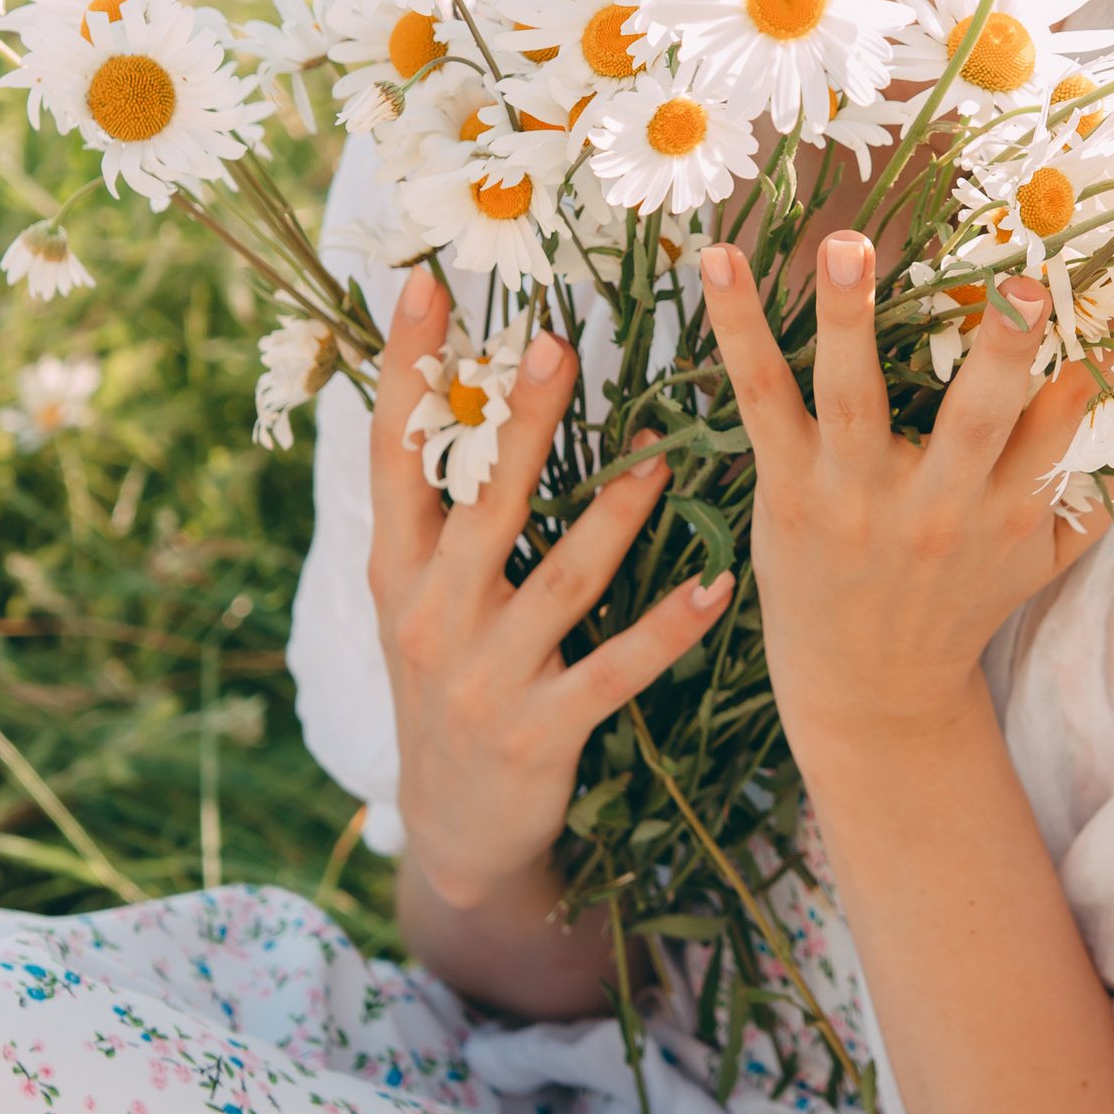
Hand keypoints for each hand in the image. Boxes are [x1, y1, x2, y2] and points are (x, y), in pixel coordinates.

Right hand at [367, 268, 733, 922]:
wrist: (451, 830)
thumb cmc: (447, 682)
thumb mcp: (416, 597)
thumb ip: (434, 510)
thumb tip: (456, 387)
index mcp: (398, 567)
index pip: (395, 452)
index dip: (407, 369)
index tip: (428, 283)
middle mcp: (433, 612)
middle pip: (482, 502)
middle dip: (519, 424)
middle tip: (555, 345)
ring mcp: (486, 674)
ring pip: (559, 580)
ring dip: (613, 518)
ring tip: (660, 458)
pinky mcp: (541, 729)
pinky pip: (614, 670)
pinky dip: (667, 630)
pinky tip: (718, 589)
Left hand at [698, 231, 1099, 778]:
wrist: (870, 692)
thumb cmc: (958, 608)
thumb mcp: (1039, 565)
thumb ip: (1092, 496)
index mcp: (1007, 512)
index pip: (1056, 427)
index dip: (1083, 367)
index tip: (1097, 306)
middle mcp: (937, 503)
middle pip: (978, 418)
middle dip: (1001, 352)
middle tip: (1019, 285)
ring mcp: (856, 493)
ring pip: (856, 395)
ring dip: (849, 316)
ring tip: (845, 244)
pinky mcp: (787, 487)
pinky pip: (762, 398)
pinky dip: (739, 330)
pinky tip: (722, 262)